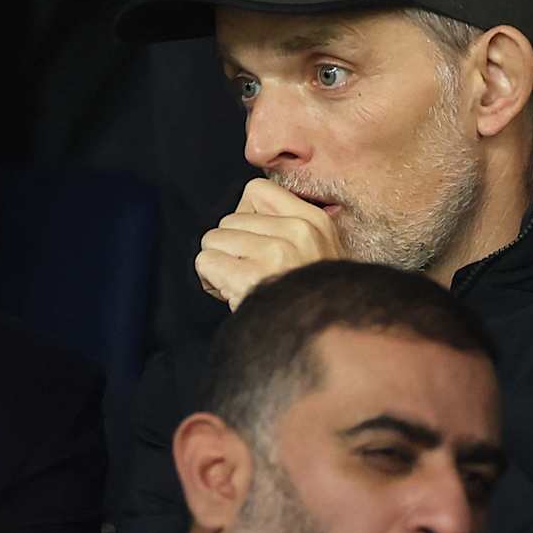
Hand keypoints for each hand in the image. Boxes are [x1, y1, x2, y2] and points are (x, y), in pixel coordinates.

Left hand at [195, 178, 343, 309]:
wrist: (327, 341)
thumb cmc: (310, 302)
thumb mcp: (316, 253)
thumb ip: (286, 229)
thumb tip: (243, 218)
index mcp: (315, 221)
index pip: (256, 190)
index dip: (243, 216)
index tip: (251, 241)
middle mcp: (297, 231)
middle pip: (228, 220)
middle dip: (230, 249)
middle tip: (248, 274)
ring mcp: (276, 252)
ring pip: (212, 239)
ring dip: (219, 265)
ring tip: (242, 284)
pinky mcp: (252, 275)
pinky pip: (206, 261)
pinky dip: (210, 279)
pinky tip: (230, 293)